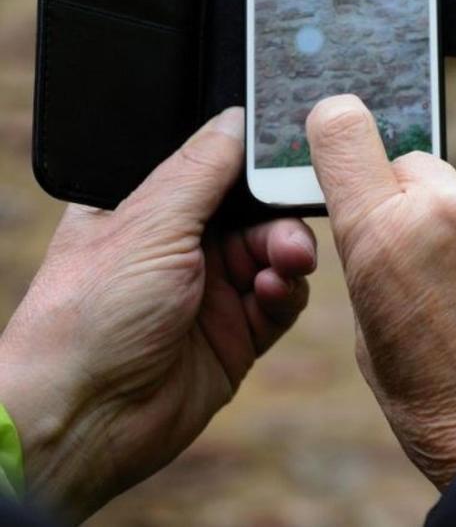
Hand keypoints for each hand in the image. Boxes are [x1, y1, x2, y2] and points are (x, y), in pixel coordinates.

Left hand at [0, 108, 316, 523]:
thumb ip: (201, 171)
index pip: (217, 170)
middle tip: (289, 230)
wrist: (84, 419)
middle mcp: (181, 246)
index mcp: (147, 209)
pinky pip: (282, 301)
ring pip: (276, 254)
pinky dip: (286, 293)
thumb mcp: (148, 225)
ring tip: (286, 265)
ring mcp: (210, 292)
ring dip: (287, 255)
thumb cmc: (89, 317)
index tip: (292, 157)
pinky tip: (274, 294)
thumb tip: (237, 117)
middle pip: (257, 212)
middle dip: (280, 216)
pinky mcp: (237, 336)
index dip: (256, 165)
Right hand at [306, 95, 455, 488]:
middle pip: (425, 169)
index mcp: (384, 238)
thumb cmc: (447, 409)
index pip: (344, 132)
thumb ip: (379, 258)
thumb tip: (393, 216)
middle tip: (447, 271)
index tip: (346, 127)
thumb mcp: (376, 339)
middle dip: (427, 208)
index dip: (342, 127)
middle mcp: (454, 210)